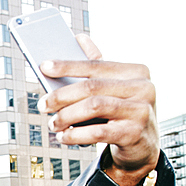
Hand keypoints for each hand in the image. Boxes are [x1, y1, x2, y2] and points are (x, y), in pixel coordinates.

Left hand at [38, 34, 159, 185]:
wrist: (143, 146)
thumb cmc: (122, 112)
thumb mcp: (115, 88)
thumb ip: (98, 66)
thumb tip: (79, 39)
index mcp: (137, 71)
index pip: (96, 65)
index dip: (68, 65)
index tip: (44, 67)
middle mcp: (143, 88)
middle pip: (92, 87)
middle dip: (61, 95)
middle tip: (42, 105)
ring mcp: (141, 111)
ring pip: (93, 107)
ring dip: (66, 116)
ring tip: (53, 123)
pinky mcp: (134, 133)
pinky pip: (97, 132)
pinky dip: (75, 135)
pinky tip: (64, 137)